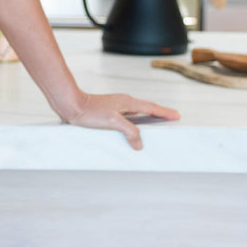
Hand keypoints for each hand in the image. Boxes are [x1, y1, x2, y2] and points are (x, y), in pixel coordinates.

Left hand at [65, 93, 179, 150]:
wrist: (71, 105)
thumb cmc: (89, 111)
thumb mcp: (112, 121)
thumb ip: (129, 131)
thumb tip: (139, 143)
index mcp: (127, 102)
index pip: (151, 108)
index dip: (164, 113)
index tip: (176, 115)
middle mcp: (123, 102)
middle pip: (147, 108)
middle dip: (159, 113)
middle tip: (171, 117)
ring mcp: (116, 106)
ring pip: (137, 112)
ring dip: (148, 117)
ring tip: (156, 123)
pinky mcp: (108, 111)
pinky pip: (128, 116)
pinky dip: (136, 121)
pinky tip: (133, 128)